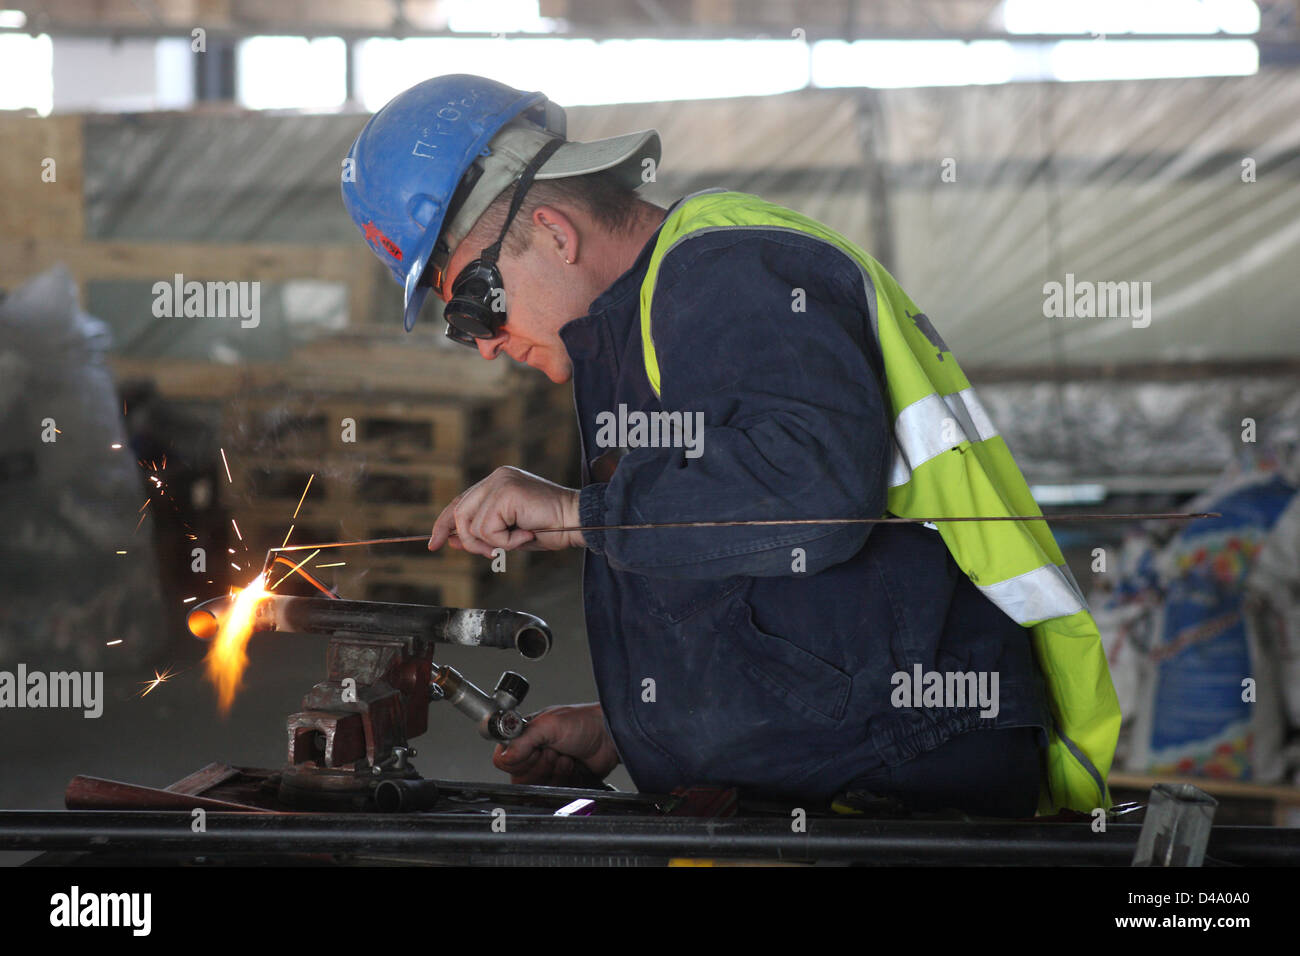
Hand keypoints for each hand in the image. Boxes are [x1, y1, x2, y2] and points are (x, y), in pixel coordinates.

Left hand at [428, 466, 584, 555]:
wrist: (578, 522)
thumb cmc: (550, 529)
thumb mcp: (508, 534)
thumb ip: (480, 534)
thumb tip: (450, 540)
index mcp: (497, 483)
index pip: (460, 502)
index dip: (444, 524)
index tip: (435, 543)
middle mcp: (496, 477)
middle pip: (459, 513)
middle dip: (468, 541)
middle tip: (493, 553)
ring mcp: (500, 482)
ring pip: (471, 525)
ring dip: (493, 543)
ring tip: (519, 540)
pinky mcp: (505, 493)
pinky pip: (487, 529)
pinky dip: (506, 541)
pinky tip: (526, 534)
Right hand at [492, 703, 620, 786]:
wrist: (611, 737)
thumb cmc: (585, 722)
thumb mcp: (549, 725)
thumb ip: (522, 740)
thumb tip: (504, 756)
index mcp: (525, 737)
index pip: (505, 759)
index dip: (520, 759)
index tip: (536, 750)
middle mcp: (534, 753)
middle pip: (520, 776)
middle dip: (540, 766)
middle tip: (554, 752)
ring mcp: (548, 768)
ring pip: (536, 786)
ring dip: (553, 773)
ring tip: (566, 758)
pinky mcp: (561, 781)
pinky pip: (552, 792)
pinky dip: (564, 781)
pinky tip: (573, 766)